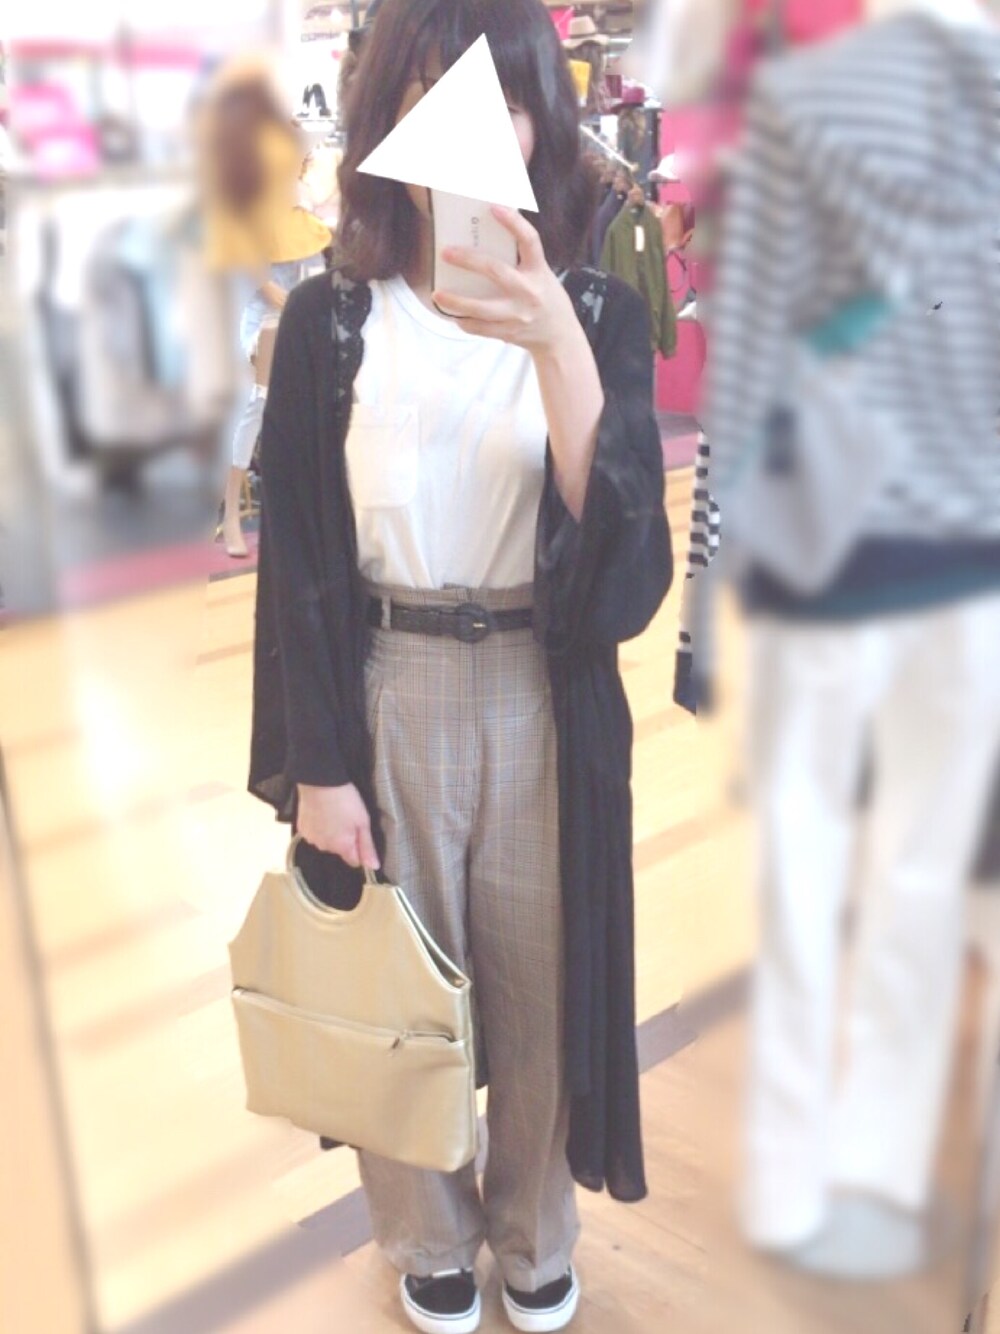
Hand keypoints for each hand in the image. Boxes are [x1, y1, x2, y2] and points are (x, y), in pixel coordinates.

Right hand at [296, 783, 379, 869]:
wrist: (320, 782)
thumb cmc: (346, 801)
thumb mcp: (363, 821)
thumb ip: (368, 846)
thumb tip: (374, 867)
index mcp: (342, 847)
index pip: (354, 861)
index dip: (359, 850)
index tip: (361, 835)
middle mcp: (325, 848)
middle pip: (339, 850)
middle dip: (344, 839)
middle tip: (348, 819)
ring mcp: (311, 839)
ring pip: (326, 842)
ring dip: (330, 833)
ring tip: (334, 814)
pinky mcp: (301, 829)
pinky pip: (314, 834)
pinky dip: (318, 827)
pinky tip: (321, 813)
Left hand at [432, 206, 577, 358]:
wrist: (559, 337)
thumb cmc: (546, 298)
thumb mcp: (541, 274)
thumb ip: (520, 260)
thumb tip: (487, 237)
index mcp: (538, 271)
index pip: (529, 241)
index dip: (513, 222)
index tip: (494, 207)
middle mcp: (528, 291)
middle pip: (495, 271)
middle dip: (468, 260)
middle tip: (445, 252)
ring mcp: (518, 315)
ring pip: (482, 308)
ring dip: (456, 302)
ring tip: (437, 294)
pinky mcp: (509, 332)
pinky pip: (480, 328)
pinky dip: (465, 322)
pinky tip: (454, 315)